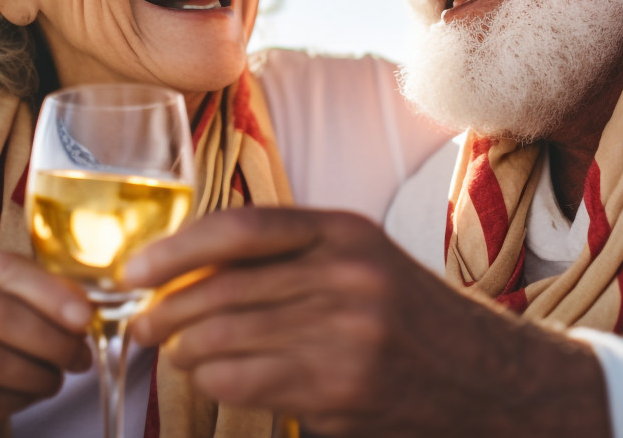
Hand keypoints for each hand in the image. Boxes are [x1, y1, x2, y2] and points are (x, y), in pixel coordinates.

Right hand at [0, 251, 93, 436]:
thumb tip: (85, 309)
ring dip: (34, 374)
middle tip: (79, 357)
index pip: (1, 267)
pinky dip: (12, 399)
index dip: (49, 291)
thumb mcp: (3, 311)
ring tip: (54, 380)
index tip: (85, 316)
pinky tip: (25, 397)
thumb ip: (38, 300)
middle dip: (49, 338)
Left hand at [124, 207, 609, 436]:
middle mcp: (347, 278)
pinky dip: (215, 383)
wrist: (487, 377)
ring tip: (174, 353)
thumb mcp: (362, 259)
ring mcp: (347, 339)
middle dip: (164, 311)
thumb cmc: (410, 315)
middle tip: (139, 324)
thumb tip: (191, 270)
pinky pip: (246, 385)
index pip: (241, 228)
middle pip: (223, 290)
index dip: (176, 248)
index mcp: (346, 232)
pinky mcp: (341, 393)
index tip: (135, 269)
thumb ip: (291, 256)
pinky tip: (213, 379)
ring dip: (184, 352)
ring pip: (224, 342)